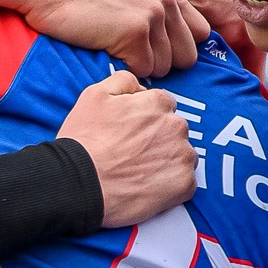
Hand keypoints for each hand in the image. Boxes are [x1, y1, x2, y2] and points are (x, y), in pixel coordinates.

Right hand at [22, 0, 205, 76]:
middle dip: (163, 63)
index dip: (178, 46)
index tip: (156, 51)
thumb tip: (156, 18)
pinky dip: (124, 70)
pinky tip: (105, 56)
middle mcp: (166, 2)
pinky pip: (141, 70)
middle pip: (187, 56)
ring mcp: (152, 17)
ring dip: (140, 68)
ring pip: (163, 67)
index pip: (200, 32)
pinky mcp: (134, 34)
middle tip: (134, 59)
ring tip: (115, 55)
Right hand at [58, 71, 197, 227]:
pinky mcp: (184, 184)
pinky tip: (148, 187)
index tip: (134, 133)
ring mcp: (182, 156)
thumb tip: (139, 86)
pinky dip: (170, 185)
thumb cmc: (85, 141)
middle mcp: (176, 126)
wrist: (81, 183)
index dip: (147, 119)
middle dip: (158, 140)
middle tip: (133, 154)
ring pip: (182, 155)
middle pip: (174, 130)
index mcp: (158, 103)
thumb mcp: (94, 95)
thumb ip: (123, 81)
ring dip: (166, 162)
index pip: (164, 106)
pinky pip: (185, 182)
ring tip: (139, 172)